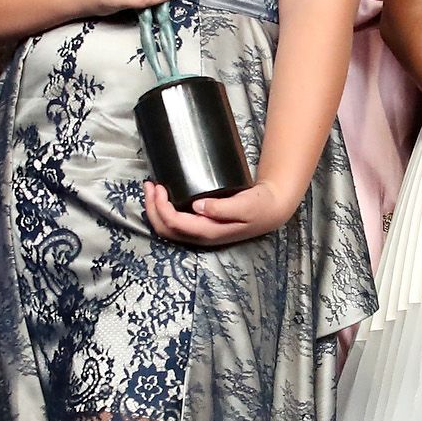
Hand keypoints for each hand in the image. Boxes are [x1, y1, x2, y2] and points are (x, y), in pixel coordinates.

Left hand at [145, 177, 299, 246]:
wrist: (272, 210)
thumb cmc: (260, 206)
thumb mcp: (245, 205)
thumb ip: (222, 208)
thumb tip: (198, 207)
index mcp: (209, 232)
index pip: (175, 223)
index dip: (161, 207)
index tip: (160, 186)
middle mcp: (202, 236)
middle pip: (166, 229)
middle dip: (152, 208)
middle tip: (150, 184)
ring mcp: (201, 232)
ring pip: (169, 228)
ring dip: (155, 210)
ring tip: (152, 189)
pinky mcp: (203, 225)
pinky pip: (176, 223)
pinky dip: (165, 210)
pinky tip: (164, 197)